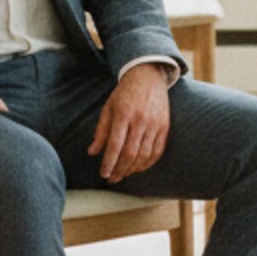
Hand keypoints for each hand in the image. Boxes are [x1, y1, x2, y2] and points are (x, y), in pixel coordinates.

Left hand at [89, 64, 171, 182]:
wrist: (148, 76)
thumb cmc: (124, 94)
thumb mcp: (108, 108)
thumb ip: (101, 131)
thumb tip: (92, 153)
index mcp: (123, 114)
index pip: (115, 145)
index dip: (109, 162)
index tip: (103, 174)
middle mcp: (140, 120)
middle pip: (130, 153)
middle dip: (120, 170)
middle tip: (111, 179)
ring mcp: (155, 124)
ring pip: (144, 154)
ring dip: (133, 169)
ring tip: (123, 175)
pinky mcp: (165, 126)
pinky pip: (158, 151)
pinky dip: (148, 163)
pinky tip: (138, 168)